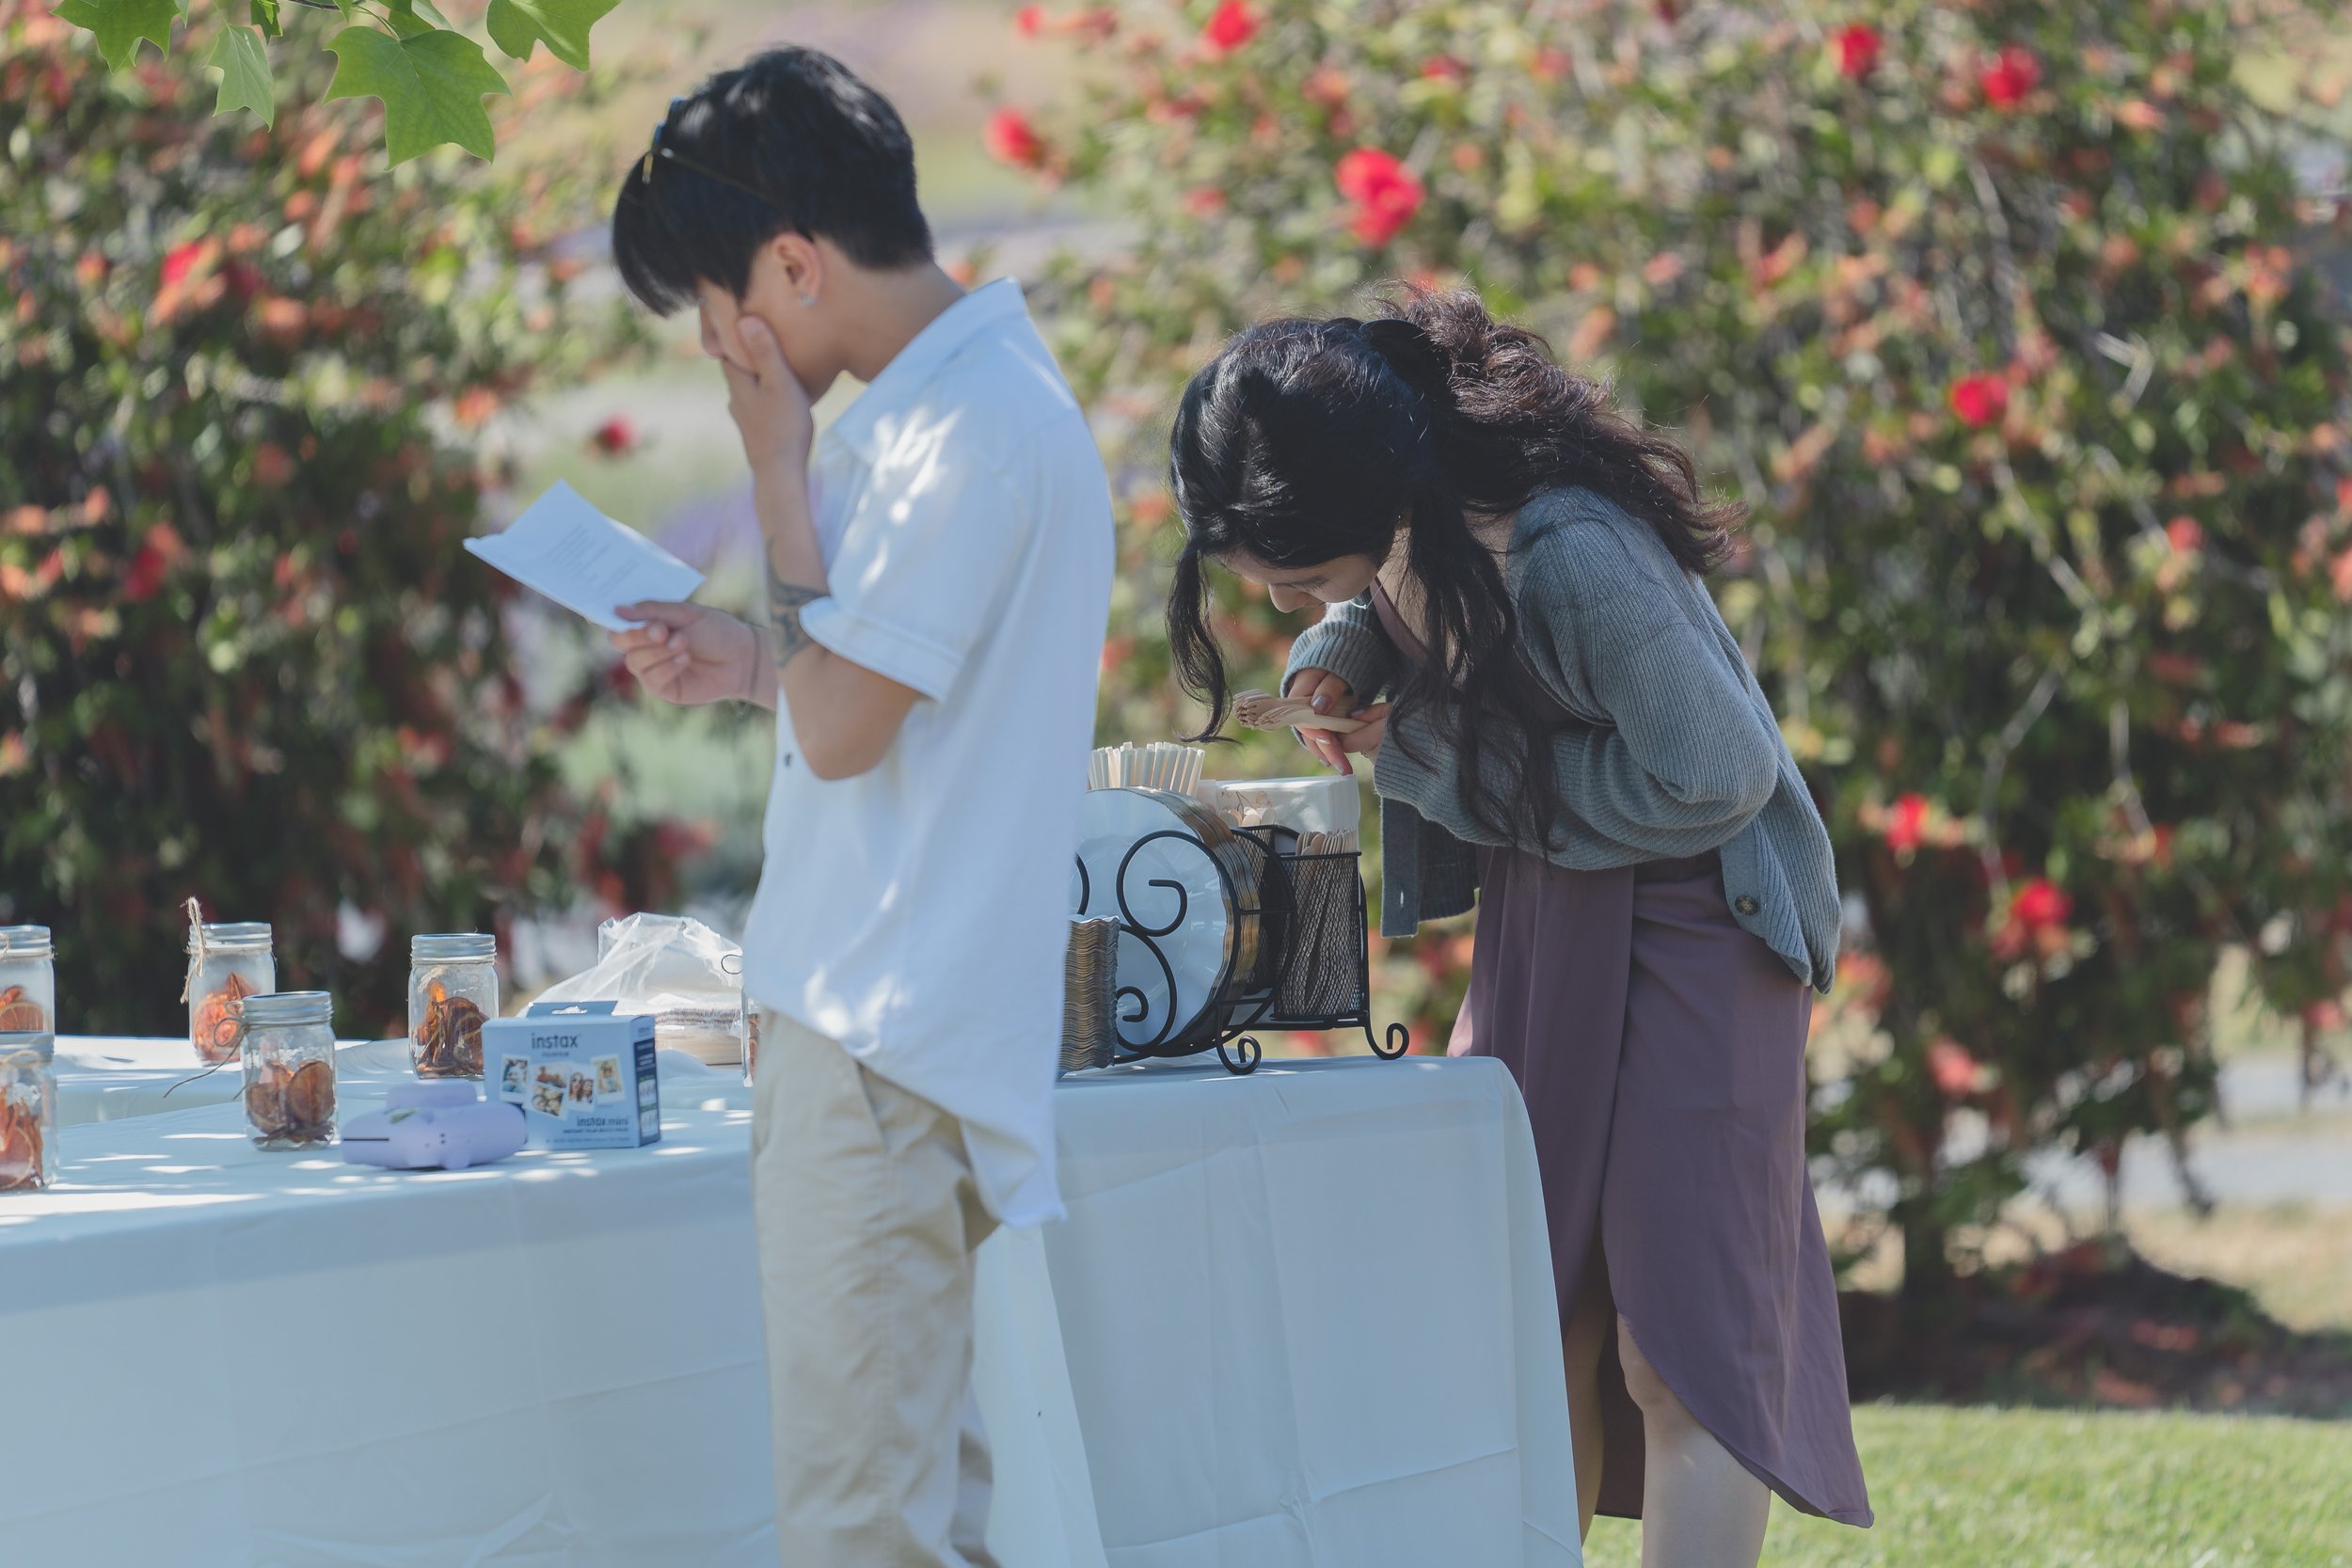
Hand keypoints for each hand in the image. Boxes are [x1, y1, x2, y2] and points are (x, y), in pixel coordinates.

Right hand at [611, 602, 762, 706]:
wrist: (742, 657)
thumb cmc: (716, 630)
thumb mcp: (686, 613)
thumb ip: (653, 610)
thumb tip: (618, 609)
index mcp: (648, 623)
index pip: (618, 621)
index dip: (614, 618)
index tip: (618, 613)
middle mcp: (645, 645)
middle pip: (619, 642)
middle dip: (637, 635)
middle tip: (660, 630)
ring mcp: (652, 667)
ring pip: (634, 661)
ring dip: (658, 652)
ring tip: (683, 643)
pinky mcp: (663, 688)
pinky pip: (651, 679)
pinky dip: (667, 667)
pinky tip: (685, 659)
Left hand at [722, 315, 814, 476]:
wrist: (780, 473)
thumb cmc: (784, 426)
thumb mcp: (779, 382)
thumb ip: (765, 351)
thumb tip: (744, 318)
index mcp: (738, 382)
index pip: (727, 349)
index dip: (734, 334)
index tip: (744, 319)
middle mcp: (735, 397)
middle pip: (737, 367)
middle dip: (747, 353)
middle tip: (765, 337)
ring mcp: (743, 416)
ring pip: (747, 386)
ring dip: (757, 375)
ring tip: (775, 364)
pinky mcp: (754, 430)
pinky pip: (756, 402)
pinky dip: (764, 393)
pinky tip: (778, 395)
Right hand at [1284, 667, 1383, 773]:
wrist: (1337, 653)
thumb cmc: (1338, 658)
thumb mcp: (1337, 669)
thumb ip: (1329, 687)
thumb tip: (1318, 707)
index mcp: (1299, 689)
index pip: (1304, 717)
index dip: (1318, 732)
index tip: (1333, 743)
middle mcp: (1298, 703)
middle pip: (1309, 731)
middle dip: (1327, 749)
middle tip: (1343, 767)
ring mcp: (1306, 710)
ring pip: (1313, 735)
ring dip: (1327, 752)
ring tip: (1342, 767)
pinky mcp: (1315, 714)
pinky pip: (1318, 732)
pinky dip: (1328, 744)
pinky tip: (1336, 757)